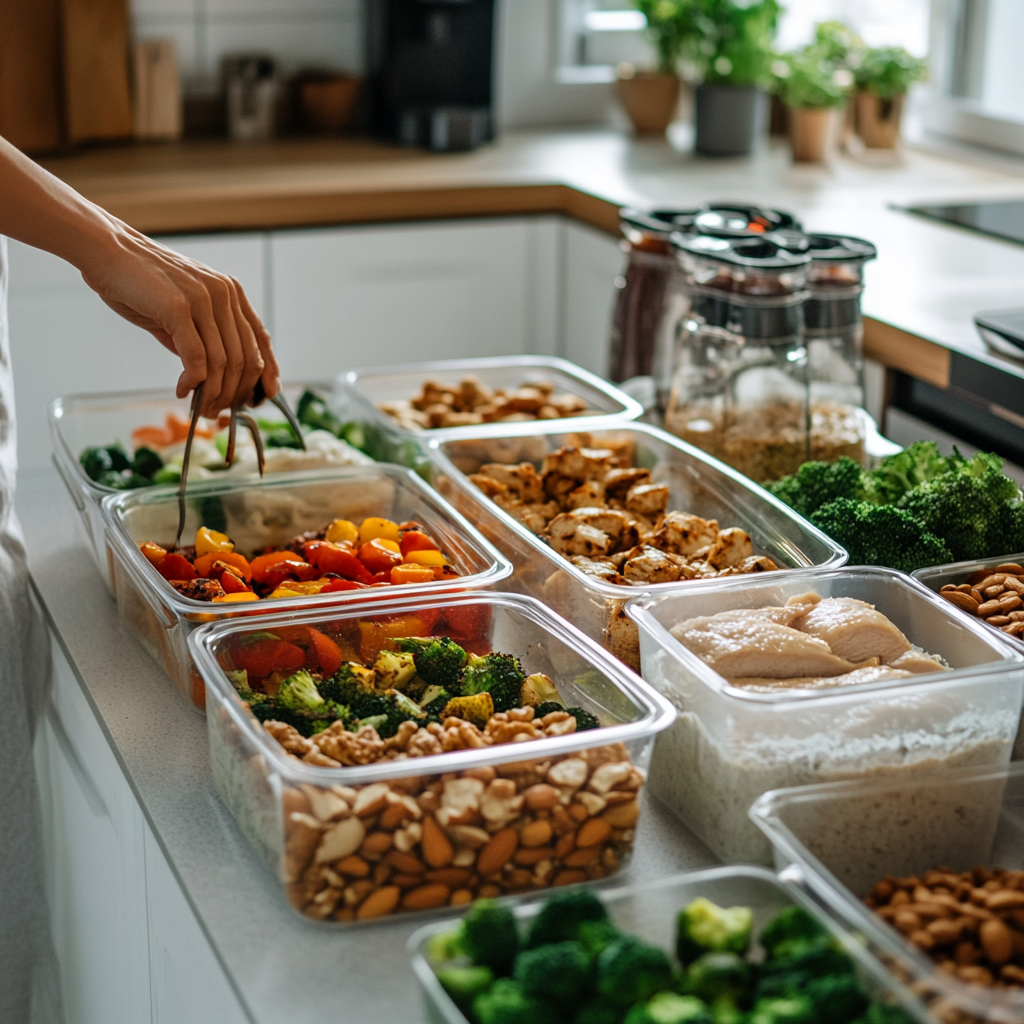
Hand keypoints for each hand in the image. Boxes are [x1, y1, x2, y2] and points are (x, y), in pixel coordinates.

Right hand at [78, 225, 279, 417]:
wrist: (106, 251)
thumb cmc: (141, 283)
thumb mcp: (183, 311)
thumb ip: (202, 337)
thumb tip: (212, 377)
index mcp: (231, 292)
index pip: (260, 339)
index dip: (267, 372)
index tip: (263, 397)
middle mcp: (224, 294)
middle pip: (244, 358)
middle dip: (234, 393)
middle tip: (217, 411)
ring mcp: (203, 299)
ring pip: (223, 363)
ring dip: (214, 393)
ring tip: (202, 408)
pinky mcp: (179, 308)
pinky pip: (197, 358)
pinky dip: (194, 382)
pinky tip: (183, 390)